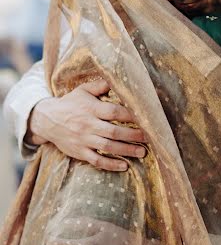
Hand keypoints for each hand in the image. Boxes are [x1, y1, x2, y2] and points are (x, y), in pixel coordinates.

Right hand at [26, 79, 148, 170]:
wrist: (47, 120)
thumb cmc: (70, 103)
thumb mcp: (83, 90)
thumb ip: (100, 86)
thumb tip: (118, 79)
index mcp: (91, 109)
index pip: (114, 112)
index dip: (130, 116)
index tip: (145, 119)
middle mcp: (88, 125)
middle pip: (114, 132)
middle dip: (133, 136)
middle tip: (150, 138)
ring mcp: (83, 140)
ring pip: (107, 147)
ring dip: (126, 151)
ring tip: (142, 152)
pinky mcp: (80, 152)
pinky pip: (96, 161)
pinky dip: (111, 165)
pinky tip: (124, 166)